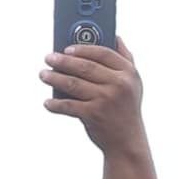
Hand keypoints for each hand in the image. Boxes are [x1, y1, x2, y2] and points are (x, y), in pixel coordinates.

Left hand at [43, 35, 147, 150]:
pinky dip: (55, 104)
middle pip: (85, 66)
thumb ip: (125, 59)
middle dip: (63, 61)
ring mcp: (106, 99)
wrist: (127, 142)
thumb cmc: (126, 109)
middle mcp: (119, 84)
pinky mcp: (93, 115)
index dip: (83, 48)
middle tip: (48, 58)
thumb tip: (115, 36)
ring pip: (73, 83)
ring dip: (54, 78)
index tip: (67, 48)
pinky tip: (48, 102)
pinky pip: (68, 105)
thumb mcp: (133, 83)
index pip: (103, 52)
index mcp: (128, 73)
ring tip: (43, 75)